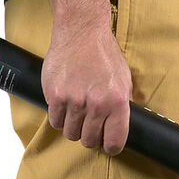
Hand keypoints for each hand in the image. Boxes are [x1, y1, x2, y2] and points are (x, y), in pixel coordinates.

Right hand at [38, 0, 132, 155]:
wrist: (81, 31)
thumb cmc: (104, 54)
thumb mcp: (124, 79)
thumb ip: (123, 105)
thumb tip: (120, 127)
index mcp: (117, 102)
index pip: (114, 142)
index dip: (111, 147)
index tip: (107, 145)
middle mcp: (96, 104)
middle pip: (89, 141)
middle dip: (90, 137)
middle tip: (89, 126)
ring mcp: (73, 101)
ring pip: (70, 133)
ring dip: (73, 127)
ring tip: (77, 114)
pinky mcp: (55, 95)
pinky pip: (55, 121)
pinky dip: (60, 117)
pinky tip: (65, 106)